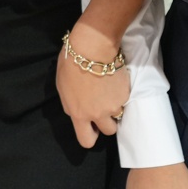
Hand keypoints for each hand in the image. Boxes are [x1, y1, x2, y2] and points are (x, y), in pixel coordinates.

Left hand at [55, 20, 130, 148]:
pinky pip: (124, 100)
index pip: (86, 141)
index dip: (90, 136)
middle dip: (106, 122)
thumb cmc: (71, 63)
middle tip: (103, 108)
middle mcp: (98, 114)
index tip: (92, 128)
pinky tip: (113, 80)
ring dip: (114, 108)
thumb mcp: (62, 88)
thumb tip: (76, 111)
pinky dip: (120, 93)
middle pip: (108, 131)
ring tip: (108, 91)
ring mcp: (114, 105)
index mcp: (79, 114)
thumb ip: (70, 105)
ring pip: (118, 115)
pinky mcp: (125, 94)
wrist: (93, 47)